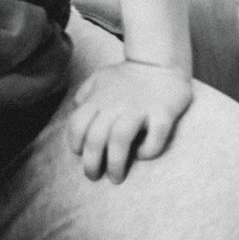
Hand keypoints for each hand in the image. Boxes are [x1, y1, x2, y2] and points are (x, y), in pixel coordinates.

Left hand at [66, 60, 192, 183]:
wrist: (159, 62)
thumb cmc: (127, 75)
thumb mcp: (101, 78)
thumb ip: (86, 93)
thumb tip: (77, 108)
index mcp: (99, 99)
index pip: (78, 124)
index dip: (75, 143)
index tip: (81, 154)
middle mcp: (116, 105)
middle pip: (96, 137)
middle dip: (91, 162)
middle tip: (93, 176)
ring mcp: (140, 109)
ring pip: (120, 139)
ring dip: (115, 163)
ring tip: (116, 178)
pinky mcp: (163, 112)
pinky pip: (155, 136)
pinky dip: (148, 149)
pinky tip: (143, 155)